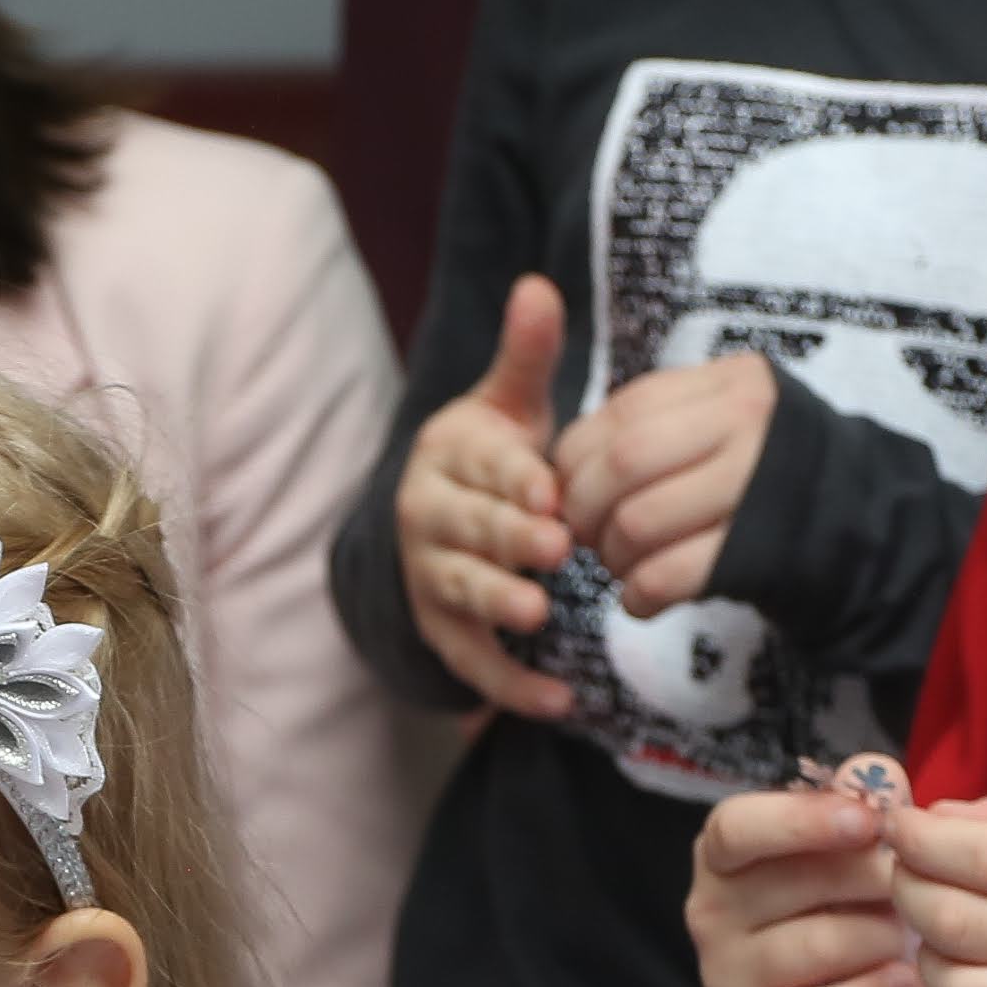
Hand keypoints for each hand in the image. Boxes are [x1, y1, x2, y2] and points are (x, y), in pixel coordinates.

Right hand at [394, 275, 580, 721]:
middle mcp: (426, 517)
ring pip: (460, 592)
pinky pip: (472, 662)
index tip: (549, 488)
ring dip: (496, 603)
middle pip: (467, 530)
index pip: (481, 466)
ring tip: (536, 611)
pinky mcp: (444, 631)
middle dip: (507, 539)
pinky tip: (559, 700)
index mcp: (446, 456)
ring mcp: (431, 577)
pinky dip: (511, 686)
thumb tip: (539, 286)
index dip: (514, 479)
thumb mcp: (508, 405)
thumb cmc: (495, 458)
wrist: (443, 520)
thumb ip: (527, 355)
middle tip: (554, 547)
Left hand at [556, 351, 775, 618]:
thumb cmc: (769, 476)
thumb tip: (564, 468)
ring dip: (611, 556)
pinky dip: (638, 596)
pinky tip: (642, 599)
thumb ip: (657, 427)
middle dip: (584, 509)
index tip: (573, 488)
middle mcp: (748, 423)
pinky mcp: (758, 552)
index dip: (578, 457)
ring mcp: (756, 487)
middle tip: (587, 536)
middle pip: (623, 464)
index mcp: (730, 383)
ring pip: (639, 522)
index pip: (623, 411)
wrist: (865, 526)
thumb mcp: (726, 422)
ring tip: (620, 566)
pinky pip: (668, 576)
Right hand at [690, 770, 938, 986]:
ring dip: (883, 937)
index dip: (803, 820)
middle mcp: (708, 912)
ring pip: (818, 946)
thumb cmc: (856, 903)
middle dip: (874, 881)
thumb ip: (866, 800)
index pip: (737, 827)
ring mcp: (722, 978)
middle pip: (795, 884)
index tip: (869, 822)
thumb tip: (877, 774)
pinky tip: (903, 981)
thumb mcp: (862, 845)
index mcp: (723, 853)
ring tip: (907, 937)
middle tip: (916, 888)